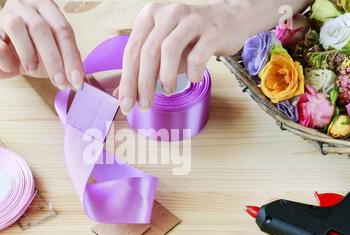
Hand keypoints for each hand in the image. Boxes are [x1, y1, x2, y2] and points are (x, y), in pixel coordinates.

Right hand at [0, 0, 83, 89]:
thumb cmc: (30, 51)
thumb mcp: (53, 56)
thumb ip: (66, 64)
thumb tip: (77, 83)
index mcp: (45, 7)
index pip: (63, 29)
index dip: (72, 57)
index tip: (77, 81)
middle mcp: (23, 6)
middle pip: (41, 28)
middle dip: (54, 59)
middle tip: (60, 82)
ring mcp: (2, 16)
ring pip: (16, 26)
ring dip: (28, 54)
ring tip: (32, 70)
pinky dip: (8, 62)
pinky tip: (11, 67)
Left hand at [118, 2, 246, 113]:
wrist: (228, 20)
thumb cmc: (190, 38)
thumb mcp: (162, 48)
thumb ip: (142, 69)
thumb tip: (121, 95)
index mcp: (150, 16)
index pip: (132, 50)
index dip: (127, 80)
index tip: (126, 104)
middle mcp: (168, 13)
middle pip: (148, 52)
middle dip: (143, 84)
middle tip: (144, 105)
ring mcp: (191, 20)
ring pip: (169, 50)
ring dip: (166, 77)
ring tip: (167, 91)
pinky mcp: (212, 31)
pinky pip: (197, 56)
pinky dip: (192, 73)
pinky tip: (192, 79)